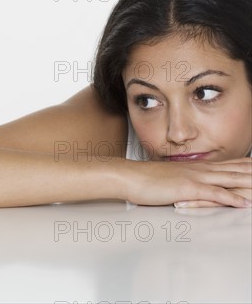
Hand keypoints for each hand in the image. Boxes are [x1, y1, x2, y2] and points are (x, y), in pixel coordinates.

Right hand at [122, 157, 251, 207]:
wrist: (129, 176)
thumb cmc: (144, 179)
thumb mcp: (168, 178)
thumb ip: (183, 180)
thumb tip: (189, 185)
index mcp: (195, 167)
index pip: (228, 164)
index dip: (246, 165)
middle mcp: (199, 169)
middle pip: (235, 169)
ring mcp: (194, 178)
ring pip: (230, 179)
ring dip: (249, 183)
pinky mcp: (187, 188)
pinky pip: (214, 194)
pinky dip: (231, 199)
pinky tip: (242, 203)